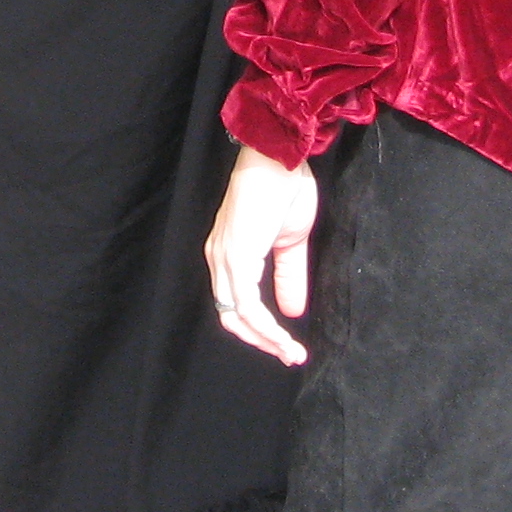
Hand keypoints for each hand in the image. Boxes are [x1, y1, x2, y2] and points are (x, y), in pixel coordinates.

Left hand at [206, 144, 319, 365]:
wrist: (281, 157)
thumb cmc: (284, 188)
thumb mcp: (291, 240)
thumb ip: (288, 275)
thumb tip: (292, 311)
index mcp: (229, 253)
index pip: (235, 303)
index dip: (259, 329)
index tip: (286, 346)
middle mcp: (219, 258)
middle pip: (230, 315)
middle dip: (261, 341)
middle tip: (289, 355)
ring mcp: (225, 257)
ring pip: (237, 315)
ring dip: (266, 339)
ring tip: (291, 353)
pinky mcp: (236, 255)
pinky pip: (246, 304)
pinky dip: (265, 327)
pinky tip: (284, 336)